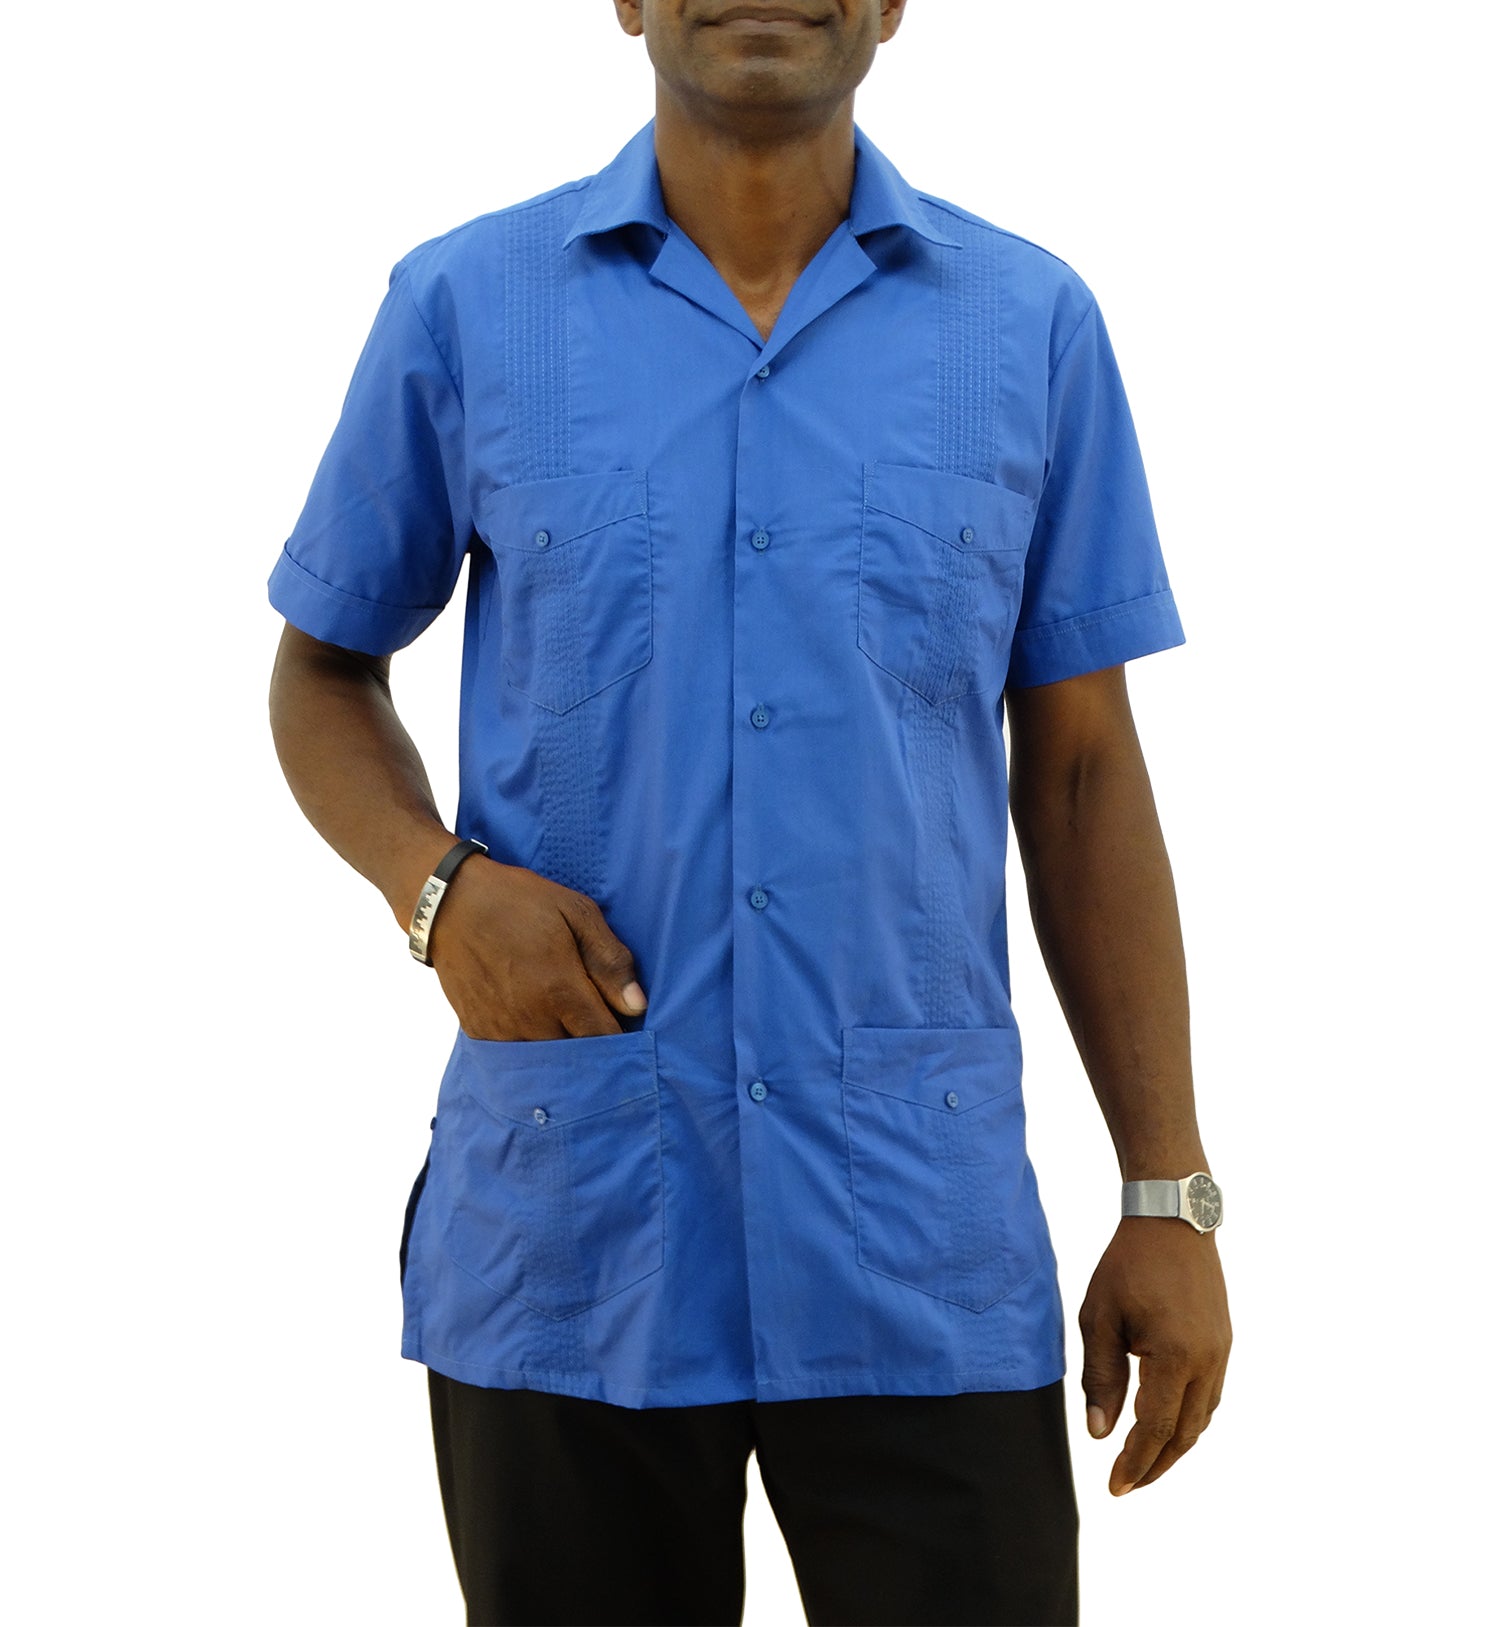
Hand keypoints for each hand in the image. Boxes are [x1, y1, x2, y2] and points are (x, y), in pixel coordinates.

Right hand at [425, 857, 648, 1039]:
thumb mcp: (576, 912)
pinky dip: (530, 1044)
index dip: (620, 1034)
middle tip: (594, 1015)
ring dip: (560, 1046)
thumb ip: (610, 961)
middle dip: (592, 1043)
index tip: (623, 1021)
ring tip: (563, 1017)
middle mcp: (530, 1019)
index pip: (605, 1039)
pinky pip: (515, 1054)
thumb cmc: (519, 902)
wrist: (449, 902)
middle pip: (577, 1055)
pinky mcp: (479, 1031)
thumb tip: (636, 1006)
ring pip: (546, 1060)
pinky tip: (534, 1019)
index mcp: (560, 990)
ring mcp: (501, 1030)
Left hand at [1078, 1217, 1230, 1494]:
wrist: (1173, 1220)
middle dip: (1155, 1464)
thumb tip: (1100, 1432)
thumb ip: (1101, 1377)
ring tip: (1143, 1462)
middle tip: (1126, 1485)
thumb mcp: (1100, 1317)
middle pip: (1186, 1434)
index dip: (1135, 1463)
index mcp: (1176, 1356)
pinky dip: (1189, 1419)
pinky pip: (1210, 1395)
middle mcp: (1208, 1360)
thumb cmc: (1128, 1264)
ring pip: (1202, 1418)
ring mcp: (1221, 1352)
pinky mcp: (1224, 1342)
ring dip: (1175, 1445)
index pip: (1156, 1428)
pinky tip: (1167, 1424)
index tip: (1114, 1487)